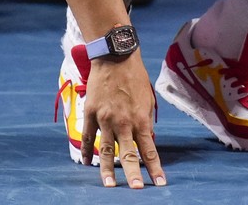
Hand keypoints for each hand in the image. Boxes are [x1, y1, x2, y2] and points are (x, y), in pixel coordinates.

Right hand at [81, 53, 165, 187]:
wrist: (116, 58)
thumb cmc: (135, 78)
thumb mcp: (148, 100)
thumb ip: (145, 122)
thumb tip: (146, 140)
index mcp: (141, 119)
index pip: (149, 149)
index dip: (155, 167)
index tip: (160, 182)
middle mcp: (123, 122)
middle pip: (129, 154)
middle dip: (134, 174)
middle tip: (138, 190)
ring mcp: (105, 119)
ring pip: (106, 150)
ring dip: (108, 170)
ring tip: (110, 186)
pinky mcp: (91, 113)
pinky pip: (89, 137)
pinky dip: (88, 151)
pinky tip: (87, 164)